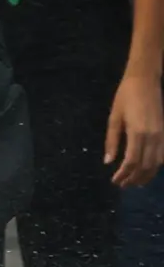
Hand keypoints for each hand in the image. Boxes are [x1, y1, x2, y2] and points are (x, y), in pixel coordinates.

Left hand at [109, 72, 163, 187]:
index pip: (131, 162)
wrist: (145, 81)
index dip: (123, 175)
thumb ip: (112, 141)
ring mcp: (162, 135)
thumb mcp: (114, 118)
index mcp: (137, 133)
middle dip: (134, 178)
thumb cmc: (125, 97)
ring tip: (135, 182)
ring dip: (146, 175)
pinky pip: (163, 154)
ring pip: (157, 163)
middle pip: (145, 166)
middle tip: (123, 185)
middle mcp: (153, 137)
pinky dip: (157, 165)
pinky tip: (148, 169)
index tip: (115, 181)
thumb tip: (108, 162)